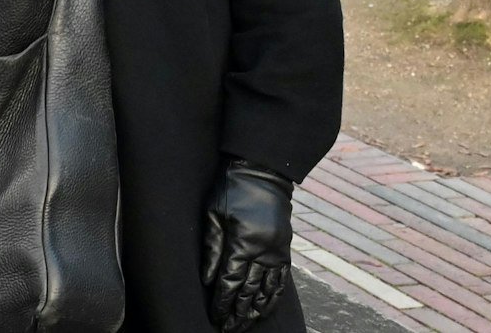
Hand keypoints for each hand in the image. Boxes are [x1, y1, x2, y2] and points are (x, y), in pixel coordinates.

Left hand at [203, 159, 294, 331]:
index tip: (216, 317)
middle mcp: (263, 251)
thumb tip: (207, 279)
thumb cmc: (230, 190)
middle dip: (238, 312)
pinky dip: (273, 296)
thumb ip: (211, 247)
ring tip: (246, 324)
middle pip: (249, 291)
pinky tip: (266, 307)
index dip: (222, 302)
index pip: (230, 282)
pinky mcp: (284, 248)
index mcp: (242, 243)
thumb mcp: (213, 214)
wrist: (263, 173)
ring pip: (267, 289)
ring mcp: (276, 251)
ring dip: (256, 309)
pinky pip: (281, 279)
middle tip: (229, 328)